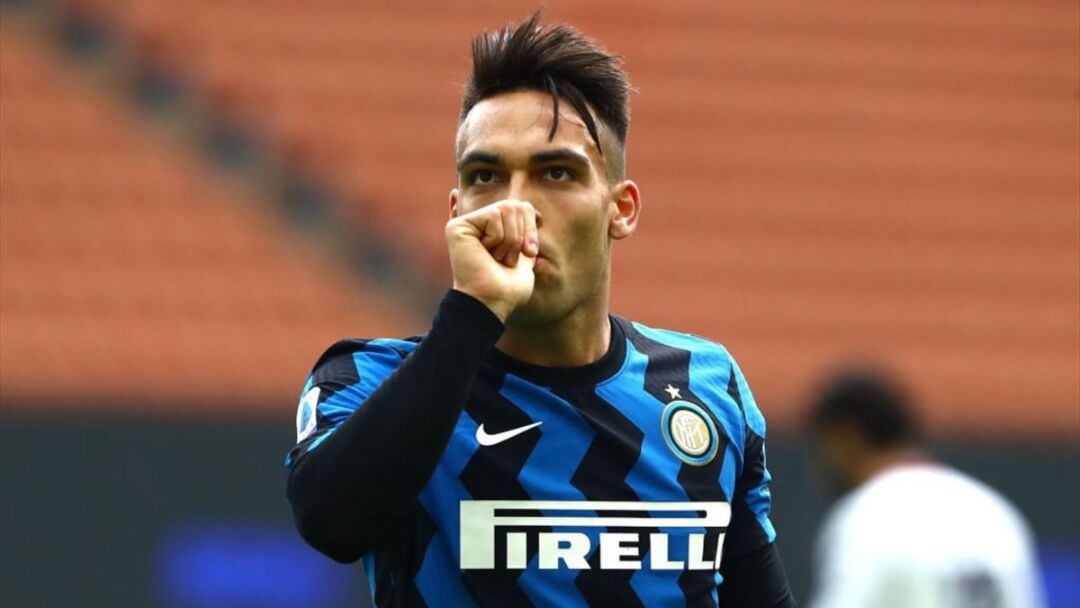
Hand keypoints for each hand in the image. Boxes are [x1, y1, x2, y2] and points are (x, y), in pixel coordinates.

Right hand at [446, 200, 539, 321]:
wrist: (492, 302)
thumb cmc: (507, 287)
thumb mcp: (524, 254)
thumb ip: (524, 232)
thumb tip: (530, 215)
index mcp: (493, 228)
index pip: (523, 207)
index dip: (531, 228)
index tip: (529, 252)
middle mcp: (478, 222)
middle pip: (516, 205)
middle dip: (520, 236)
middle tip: (507, 259)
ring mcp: (466, 223)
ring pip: (506, 208)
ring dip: (509, 240)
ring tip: (495, 258)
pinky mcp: (457, 226)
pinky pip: (493, 215)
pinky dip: (497, 238)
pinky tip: (484, 253)